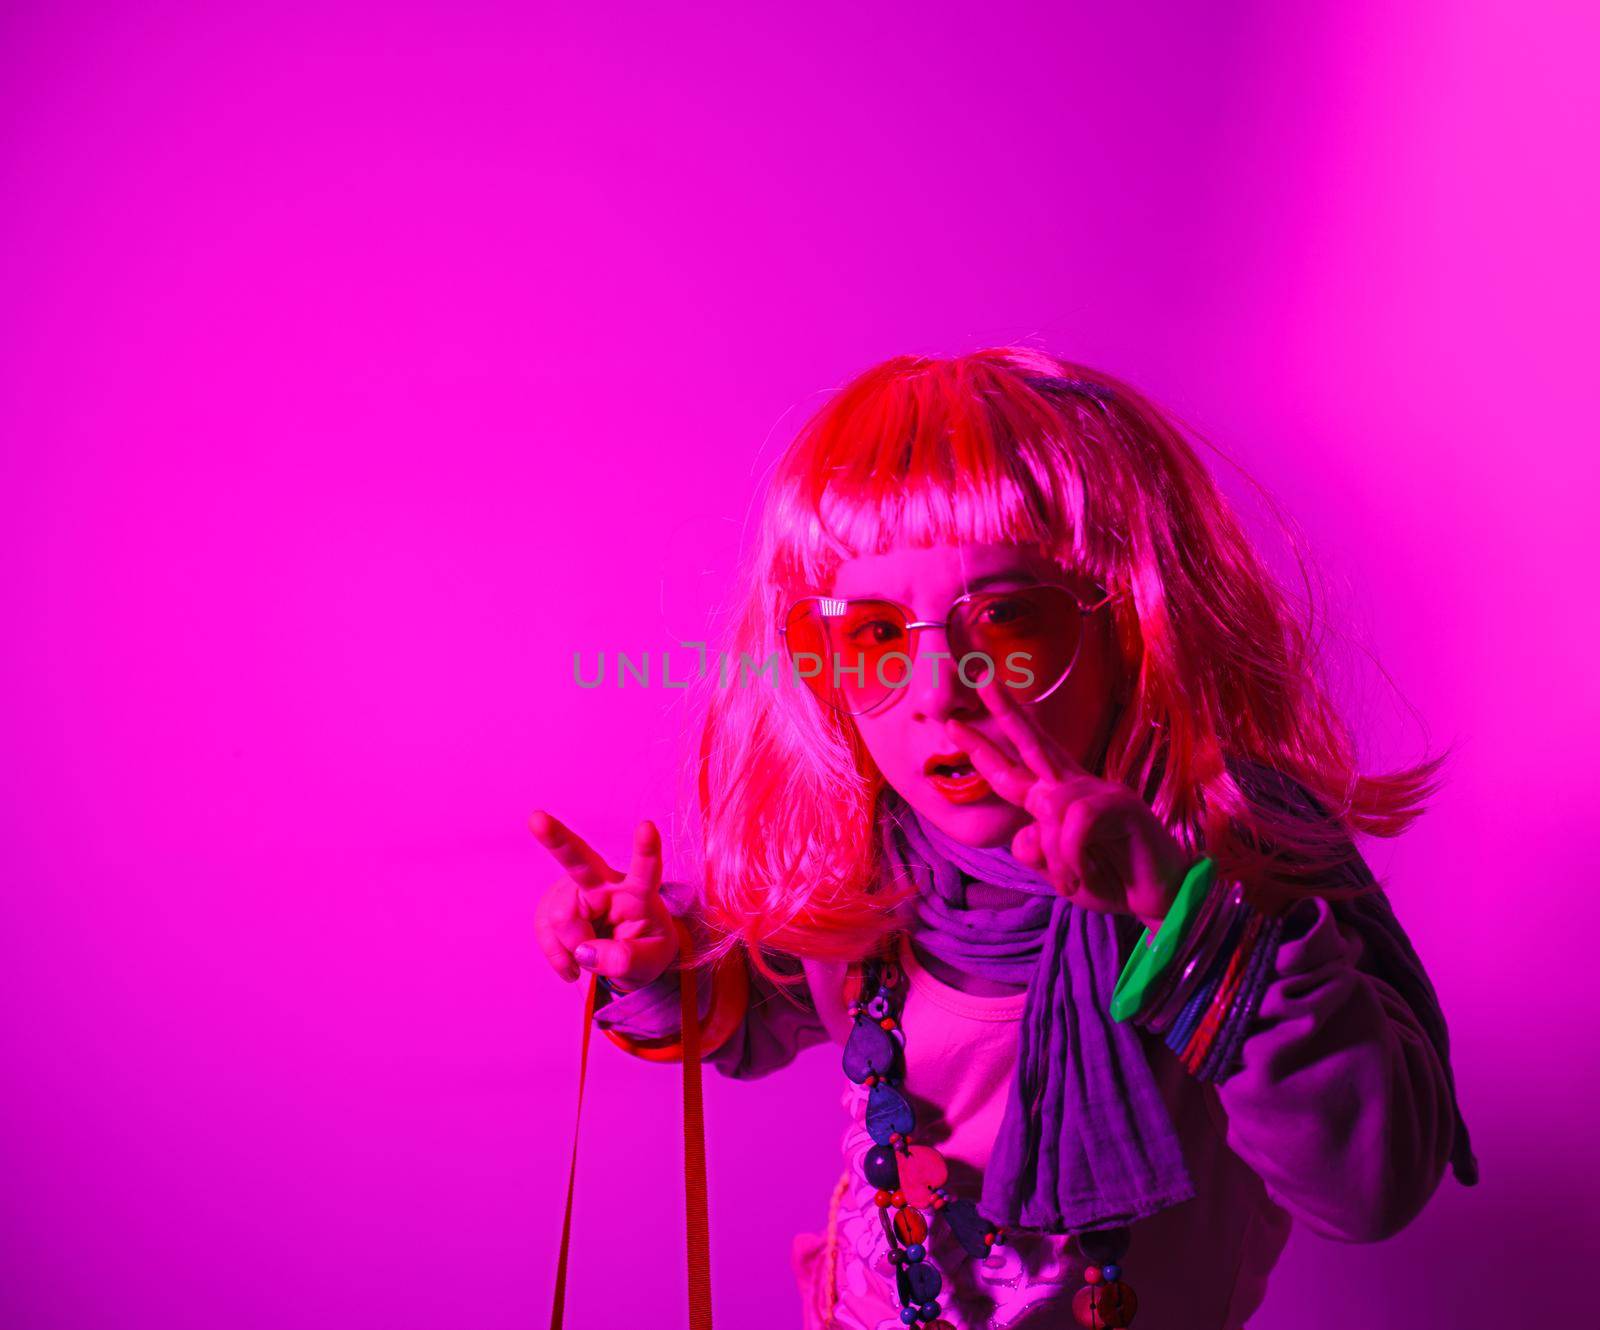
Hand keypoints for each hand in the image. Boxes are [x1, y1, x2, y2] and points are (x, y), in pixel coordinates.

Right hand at [529, 811, 679, 988]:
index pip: (645, 871)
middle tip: (536, 818)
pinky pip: (545, 931)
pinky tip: (573, 964)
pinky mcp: (555, 905)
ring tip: (592, 956)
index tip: (648, 826)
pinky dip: (558, 955)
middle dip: (556, 838)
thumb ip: (625, 960)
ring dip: (573, 947)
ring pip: (562, 918)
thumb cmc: (645, 947)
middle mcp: (604, 883)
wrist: (627, 955)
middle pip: (579, 859)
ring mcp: (576, 891)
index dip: (646, 850)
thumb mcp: (650, 961)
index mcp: (638, 892)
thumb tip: (585, 952)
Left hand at [948, 683, 1191, 933]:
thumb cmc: (1110, 880)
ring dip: (1056, 856)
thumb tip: (1024, 834)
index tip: (954, 726)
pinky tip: (1084, 876)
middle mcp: (1076, 787)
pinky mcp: (1120, 805)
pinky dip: (1072, 857)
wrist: (1161, 899)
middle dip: (1007, 712)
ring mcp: (1100, 791)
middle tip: (983, 680)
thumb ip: (1036, 852)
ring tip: (1074, 881)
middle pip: (1034, 743)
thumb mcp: (1059, 872)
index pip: (1014, 770)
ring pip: (1049, 807)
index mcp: (1057, 800)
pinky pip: (1075, 823)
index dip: (984, 750)